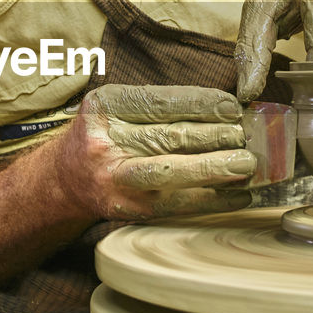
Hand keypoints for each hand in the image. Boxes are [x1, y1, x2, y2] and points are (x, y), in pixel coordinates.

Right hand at [55, 84, 255, 219]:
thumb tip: (228, 112)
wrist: (66, 180)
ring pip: (171, 172)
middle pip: (168, 137)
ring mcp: (114, 180)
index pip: (159, 102)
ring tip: (246, 164)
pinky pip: (176, 204)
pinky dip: (211, 200)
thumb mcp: (120, 108)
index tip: (233, 107)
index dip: (200, 104)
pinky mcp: (127, 210)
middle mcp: (104, 143)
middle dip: (214, 137)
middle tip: (245, 137)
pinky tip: (238, 195)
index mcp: (104, 107)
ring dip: (215, 168)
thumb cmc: (105, 136)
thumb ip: (163, 106)